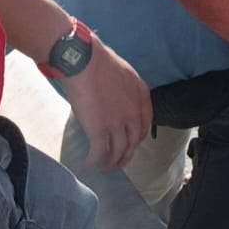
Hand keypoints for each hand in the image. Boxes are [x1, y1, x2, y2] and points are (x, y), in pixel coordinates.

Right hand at [63, 40, 152, 170]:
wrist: (83, 61)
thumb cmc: (97, 61)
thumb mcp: (123, 73)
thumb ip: (125, 91)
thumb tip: (116, 100)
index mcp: (141, 96)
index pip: (145, 124)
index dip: (138, 138)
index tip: (132, 144)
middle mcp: (133, 112)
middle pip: (134, 141)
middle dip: (127, 154)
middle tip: (120, 161)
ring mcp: (117, 123)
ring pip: (119, 151)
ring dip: (113, 162)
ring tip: (106, 167)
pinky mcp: (99, 130)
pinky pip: (99, 152)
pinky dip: (94, 161)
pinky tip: (89, 165)